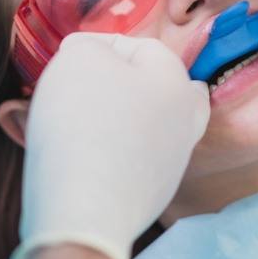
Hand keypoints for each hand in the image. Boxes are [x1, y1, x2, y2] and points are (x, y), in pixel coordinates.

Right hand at [8, 33, 209, 258]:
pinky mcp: (159, 190)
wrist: (87, 212)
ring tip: (94, 119)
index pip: (140, 46)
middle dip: (127, 80)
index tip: (70, 59)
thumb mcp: (78, 59)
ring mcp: (176, 157)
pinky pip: (142, 155)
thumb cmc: (84, 123)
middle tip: (93, 87)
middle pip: (162, 85)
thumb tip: (91, 53)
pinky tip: (98, 153)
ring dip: (128, 114)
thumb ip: (88, 45)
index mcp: (176, 80)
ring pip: (156, 121)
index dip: (100, 46)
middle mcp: (187, 117)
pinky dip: (124, 147)